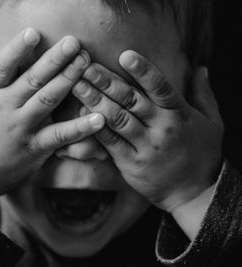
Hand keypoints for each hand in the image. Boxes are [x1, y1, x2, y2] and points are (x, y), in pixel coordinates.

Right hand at [0, 29, 104, 216]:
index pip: (2, 66)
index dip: (18, 48)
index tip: (34, 32)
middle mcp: (5, 109)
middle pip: (33, 79)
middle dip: (55, 59)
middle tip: (74, 42)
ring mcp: (21, 129)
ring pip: (48, 100)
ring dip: (69, 80)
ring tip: (86, 63)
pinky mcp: (34, 149)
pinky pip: (60, 136)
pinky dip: (80, 128)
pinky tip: (100, 118)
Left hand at [72, 50, 223, 212]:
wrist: (196, 193)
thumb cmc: (203, 153)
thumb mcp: (212, 122)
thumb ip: (203, 94)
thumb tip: (201, 68)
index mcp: (180, 113)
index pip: (160, 87)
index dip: (143, 70)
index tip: (125, 55)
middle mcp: (162, 128)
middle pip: (132, 100)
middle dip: (107, 82)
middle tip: (86, 66)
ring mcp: (145, 146)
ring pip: (117, 119)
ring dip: (95, 101)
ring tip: (78, 86)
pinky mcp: (131, 163)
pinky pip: (110, 142)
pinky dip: (95, 128)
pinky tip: (81, 115)